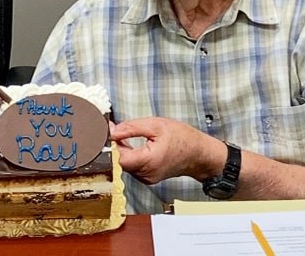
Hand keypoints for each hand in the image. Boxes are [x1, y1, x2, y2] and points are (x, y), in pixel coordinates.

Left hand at [109, 117, 225, 184]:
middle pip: (119, 162)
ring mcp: (146, 178)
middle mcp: (145, 174)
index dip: (109, 145)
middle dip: (114, 146)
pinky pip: (132, 167)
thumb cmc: (183, 138)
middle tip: (114, 130)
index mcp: (147, 161)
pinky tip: (133, 145)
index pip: (117, 158)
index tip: (105, 133)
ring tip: (125, 135)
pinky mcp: (147, 178)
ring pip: (125, 165)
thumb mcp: (156, 125)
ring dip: (122, 150)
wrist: (199, 153)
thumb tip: (111, 131)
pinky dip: (130, 155)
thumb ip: (131, 128)